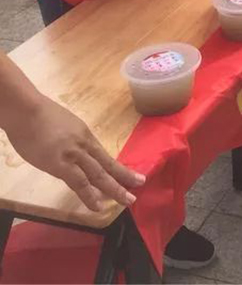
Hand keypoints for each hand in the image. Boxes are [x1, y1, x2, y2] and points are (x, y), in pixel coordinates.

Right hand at [4, 95, 145, 211]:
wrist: (26, 110)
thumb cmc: (38, 117)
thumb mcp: (62, 127)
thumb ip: (69, 141)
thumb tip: (69, 153)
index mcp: (84, 135)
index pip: (104, 156)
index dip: (118, 168)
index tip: (131, 176)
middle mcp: (84, 145)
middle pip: (108, 164)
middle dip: (124, 177)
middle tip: (139, 187)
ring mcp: (74, 154)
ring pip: (98, 174)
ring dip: (114, 188)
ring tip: (127, 200)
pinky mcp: (60, 164)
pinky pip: (79, 182)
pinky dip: (89, 195)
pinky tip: (97, 206)